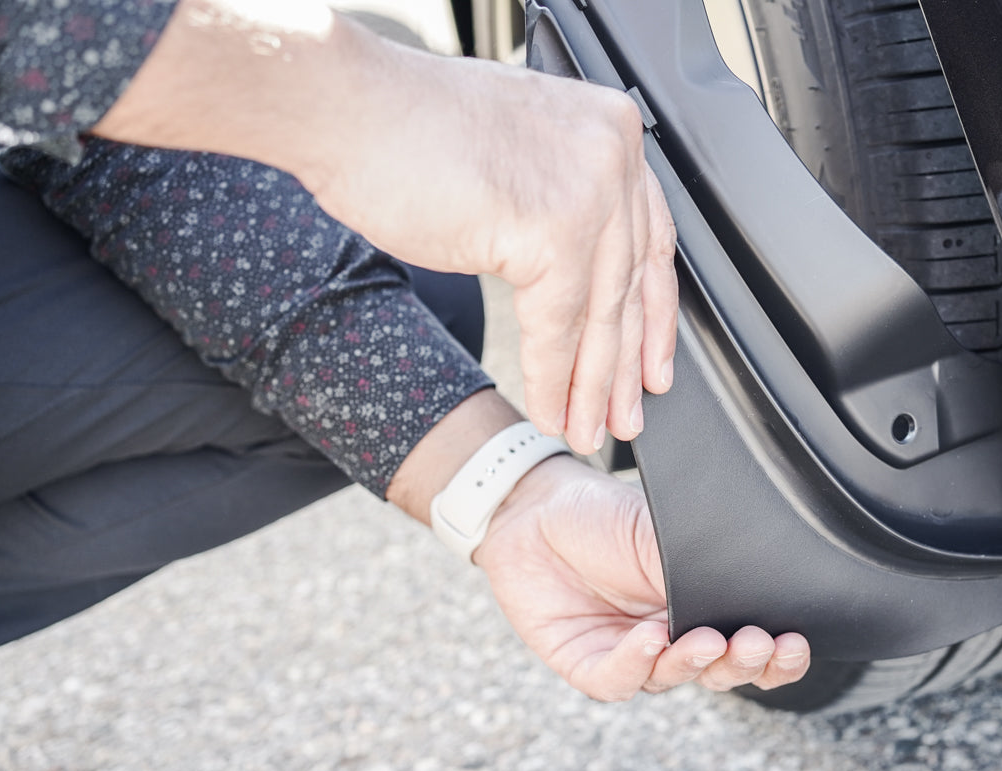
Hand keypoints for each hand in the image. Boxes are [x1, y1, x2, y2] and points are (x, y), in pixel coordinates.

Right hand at [95, 3, 678, 454]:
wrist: (349, 108)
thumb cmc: (408, 128)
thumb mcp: (517, 156)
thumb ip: (560, 200)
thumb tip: (577, 271)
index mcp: (610, 129)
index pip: (651, 238)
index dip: (653, 314)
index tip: (653, 363)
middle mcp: (612, 154)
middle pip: (632, 282)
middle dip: (627, 362)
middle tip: (628, 415)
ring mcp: (589, 190)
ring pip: (601, 313)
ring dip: (593, 386)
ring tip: (587, 430)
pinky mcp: (555, 230)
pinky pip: (559, 327)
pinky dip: (552, 380)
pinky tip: (548, 411)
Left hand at [473, 456, 810, 701]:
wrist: (534, 510)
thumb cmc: (602, 517)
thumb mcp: (663, 533)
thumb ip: (705, 564)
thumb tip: (757, 583)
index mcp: (700, 608)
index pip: (748, 648)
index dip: (776, 658)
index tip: (794, 642)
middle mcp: (670, 639)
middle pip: (719, 673)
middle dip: (744, 665)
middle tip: (757, 644)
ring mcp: (629, 656)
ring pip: (672, 680)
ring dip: (694, 663)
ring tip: (707, 640)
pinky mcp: (587, 666)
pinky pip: (618, 680)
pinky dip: (637, 663)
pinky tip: (649, 638)